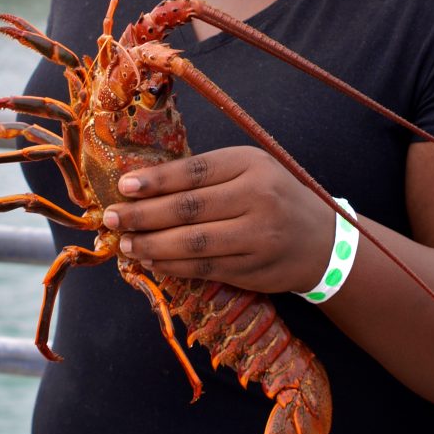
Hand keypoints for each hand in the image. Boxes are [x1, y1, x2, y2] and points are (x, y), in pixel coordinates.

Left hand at [103, 146, 336, 293]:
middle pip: (189, 209)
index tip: (124, 187)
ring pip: (193, 244)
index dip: (156, 181)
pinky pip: (204, 268)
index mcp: (251, 165)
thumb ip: (206, 175)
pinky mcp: (253, 268)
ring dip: (152, 246)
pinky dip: (173, 266)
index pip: (195, 172)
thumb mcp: (249, 170)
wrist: (322, 240)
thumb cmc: (273, 195)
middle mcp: (257, 198)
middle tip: (112, 219)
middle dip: (143, 215)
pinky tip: (152, 261)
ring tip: (126, 244)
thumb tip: (144, 185)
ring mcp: (257, 237)